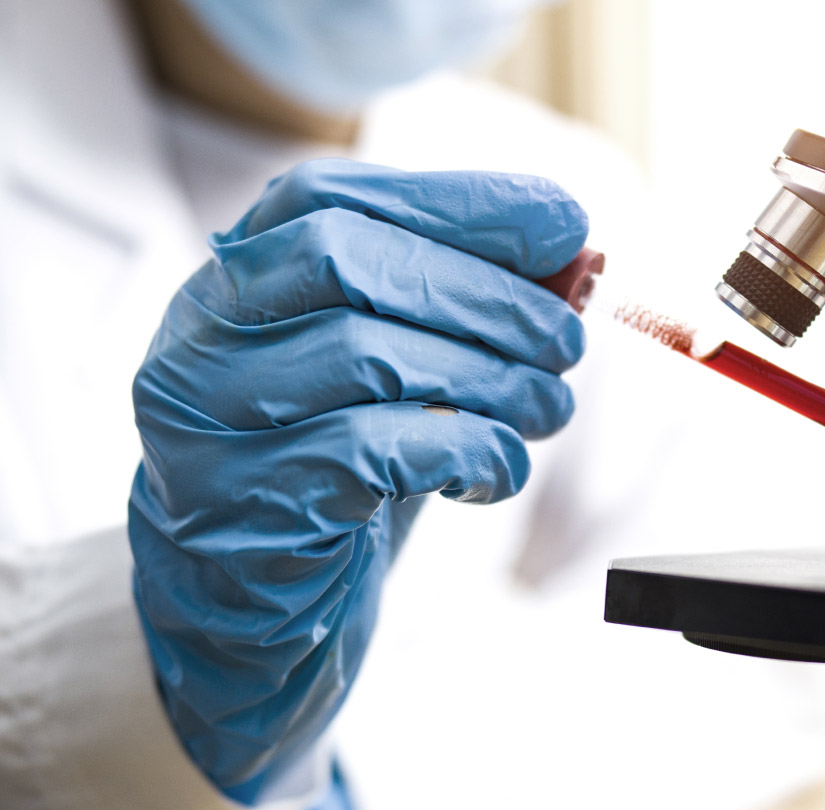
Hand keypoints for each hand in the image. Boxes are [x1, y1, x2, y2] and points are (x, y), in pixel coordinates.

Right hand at [128, 159, 586, 801]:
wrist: (251, 601)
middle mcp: (202, 332)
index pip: (331, 196)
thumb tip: (578, 262)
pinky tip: (498, 468)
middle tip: (566, 340)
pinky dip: (466, 450)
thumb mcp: (399, 371)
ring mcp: (208, 418)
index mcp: (236, 275)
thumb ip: (466, 309)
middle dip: (484, 293)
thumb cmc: (337, 463)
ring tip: (546, 406)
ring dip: (490, 377)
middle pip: (347, 259)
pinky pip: (373, 452)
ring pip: (365, 354)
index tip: (566, 220)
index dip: (457, 200)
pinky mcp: (243, 502)